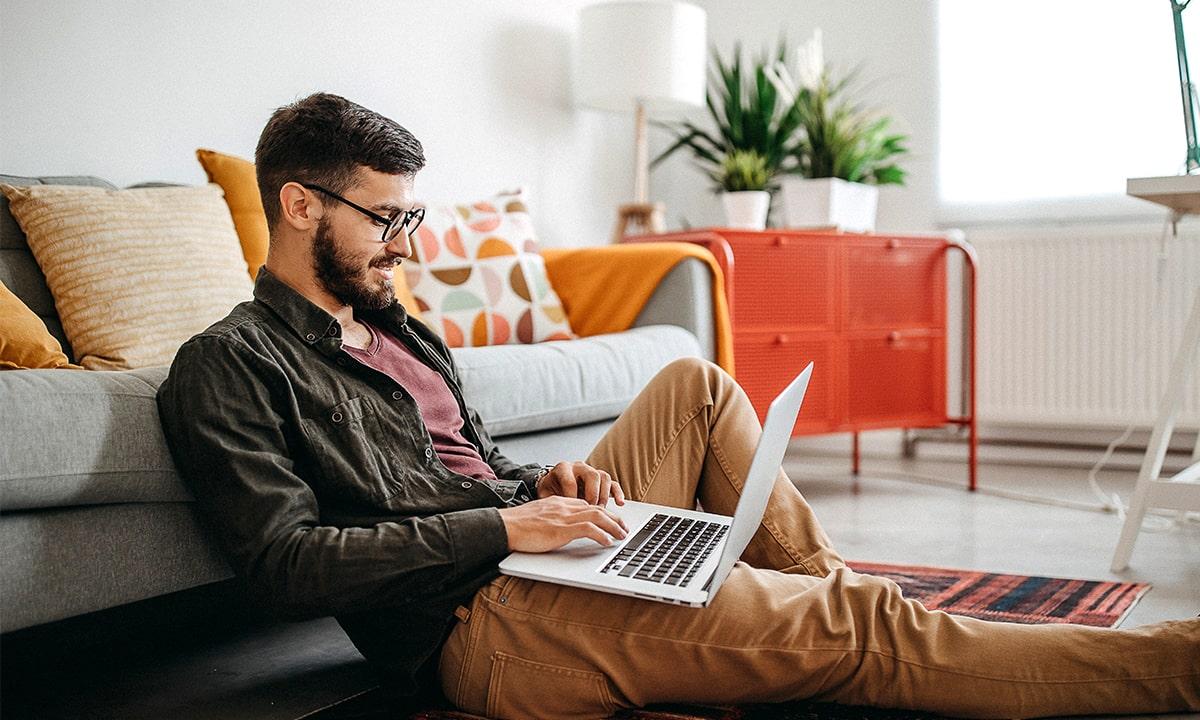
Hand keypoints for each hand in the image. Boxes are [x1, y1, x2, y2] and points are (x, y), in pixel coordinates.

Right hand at [498, 496, 629, 552]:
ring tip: (622, 535)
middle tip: (623, 528)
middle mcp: (564, 506)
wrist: (504, 526)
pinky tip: (607, 542)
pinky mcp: (561, 528)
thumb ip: (552, 519)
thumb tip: (559, 529)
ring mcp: (563, 516)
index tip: (609, 521)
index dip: (601, 512)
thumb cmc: (516, 525)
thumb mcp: (538, 517)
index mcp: (558, 502)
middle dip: (613, 518)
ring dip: (613, 526)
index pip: (585, 504)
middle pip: (595, 508)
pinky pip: (588, 529)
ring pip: (597, 516)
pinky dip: (601, 534)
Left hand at [536, 461, 625, 506]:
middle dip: (592, 494)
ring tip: (600, 510)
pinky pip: (613, 483)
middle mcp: (579, 467)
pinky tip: (620, 503)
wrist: (552, 485)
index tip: (571, 510)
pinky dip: (617, 493)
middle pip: (592, 475)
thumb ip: (550, 501)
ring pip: (604, 478)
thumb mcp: (545, 494)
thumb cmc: (549, 490)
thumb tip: (554, 514)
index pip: (571, 481)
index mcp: (563, 468)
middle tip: (590, 509)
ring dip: (604, 496)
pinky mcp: (600, 480)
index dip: (571, 497)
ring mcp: (591, 472)